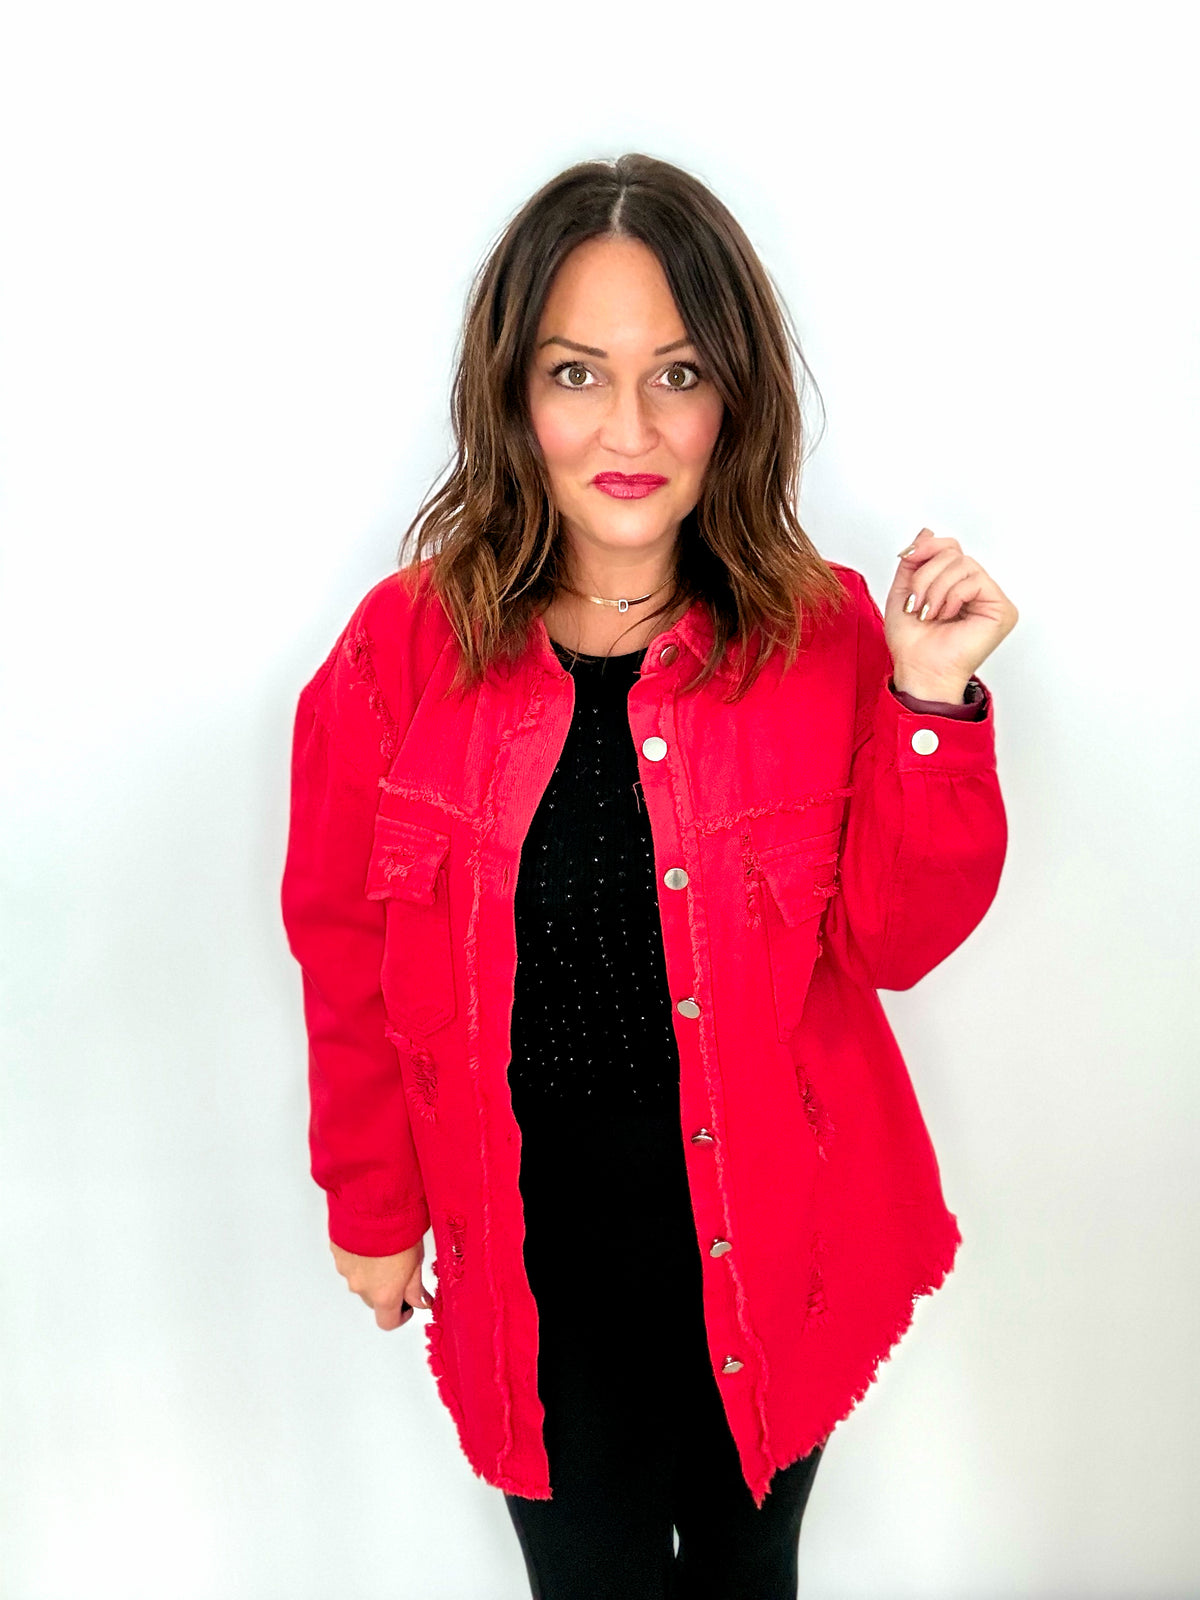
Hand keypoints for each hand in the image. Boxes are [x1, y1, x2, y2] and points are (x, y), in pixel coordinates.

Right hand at [330, 1238, 434, 1331]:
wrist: (374, 1204)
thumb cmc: (399, 1230)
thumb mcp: (417, 1260)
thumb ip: (416, 1287)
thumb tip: (421, 1301)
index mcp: (384, 1294)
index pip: (387, 1322)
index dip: (400, 1316)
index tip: (407, 1305)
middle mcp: (361, 1288)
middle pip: (373, 1300)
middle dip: (385, 1290)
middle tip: (400, 1268)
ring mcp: (346, 1271)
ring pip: (360, 1280)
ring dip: (371, 1272)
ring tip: (385, 1249)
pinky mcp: (337, 1253)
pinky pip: (349, 1262)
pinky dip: (359, 1257)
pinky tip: (370, 1241)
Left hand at [884, 529, 1018, 700]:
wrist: (919, 670)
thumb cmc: (913, 643)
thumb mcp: (903, 591)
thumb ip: (915, 561)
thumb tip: (927, 531)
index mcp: (955, 584)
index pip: (949, 547)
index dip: (927, 549)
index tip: (907, 559)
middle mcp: (976, 588)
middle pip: (954, 552)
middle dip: (925, 575)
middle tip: (916, 603)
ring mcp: (991, 598)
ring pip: (962, 564)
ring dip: (935, 589)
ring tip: (929, 613)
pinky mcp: (1001, 608)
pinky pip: (974, 580)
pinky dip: (952, 596)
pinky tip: (946, 616)